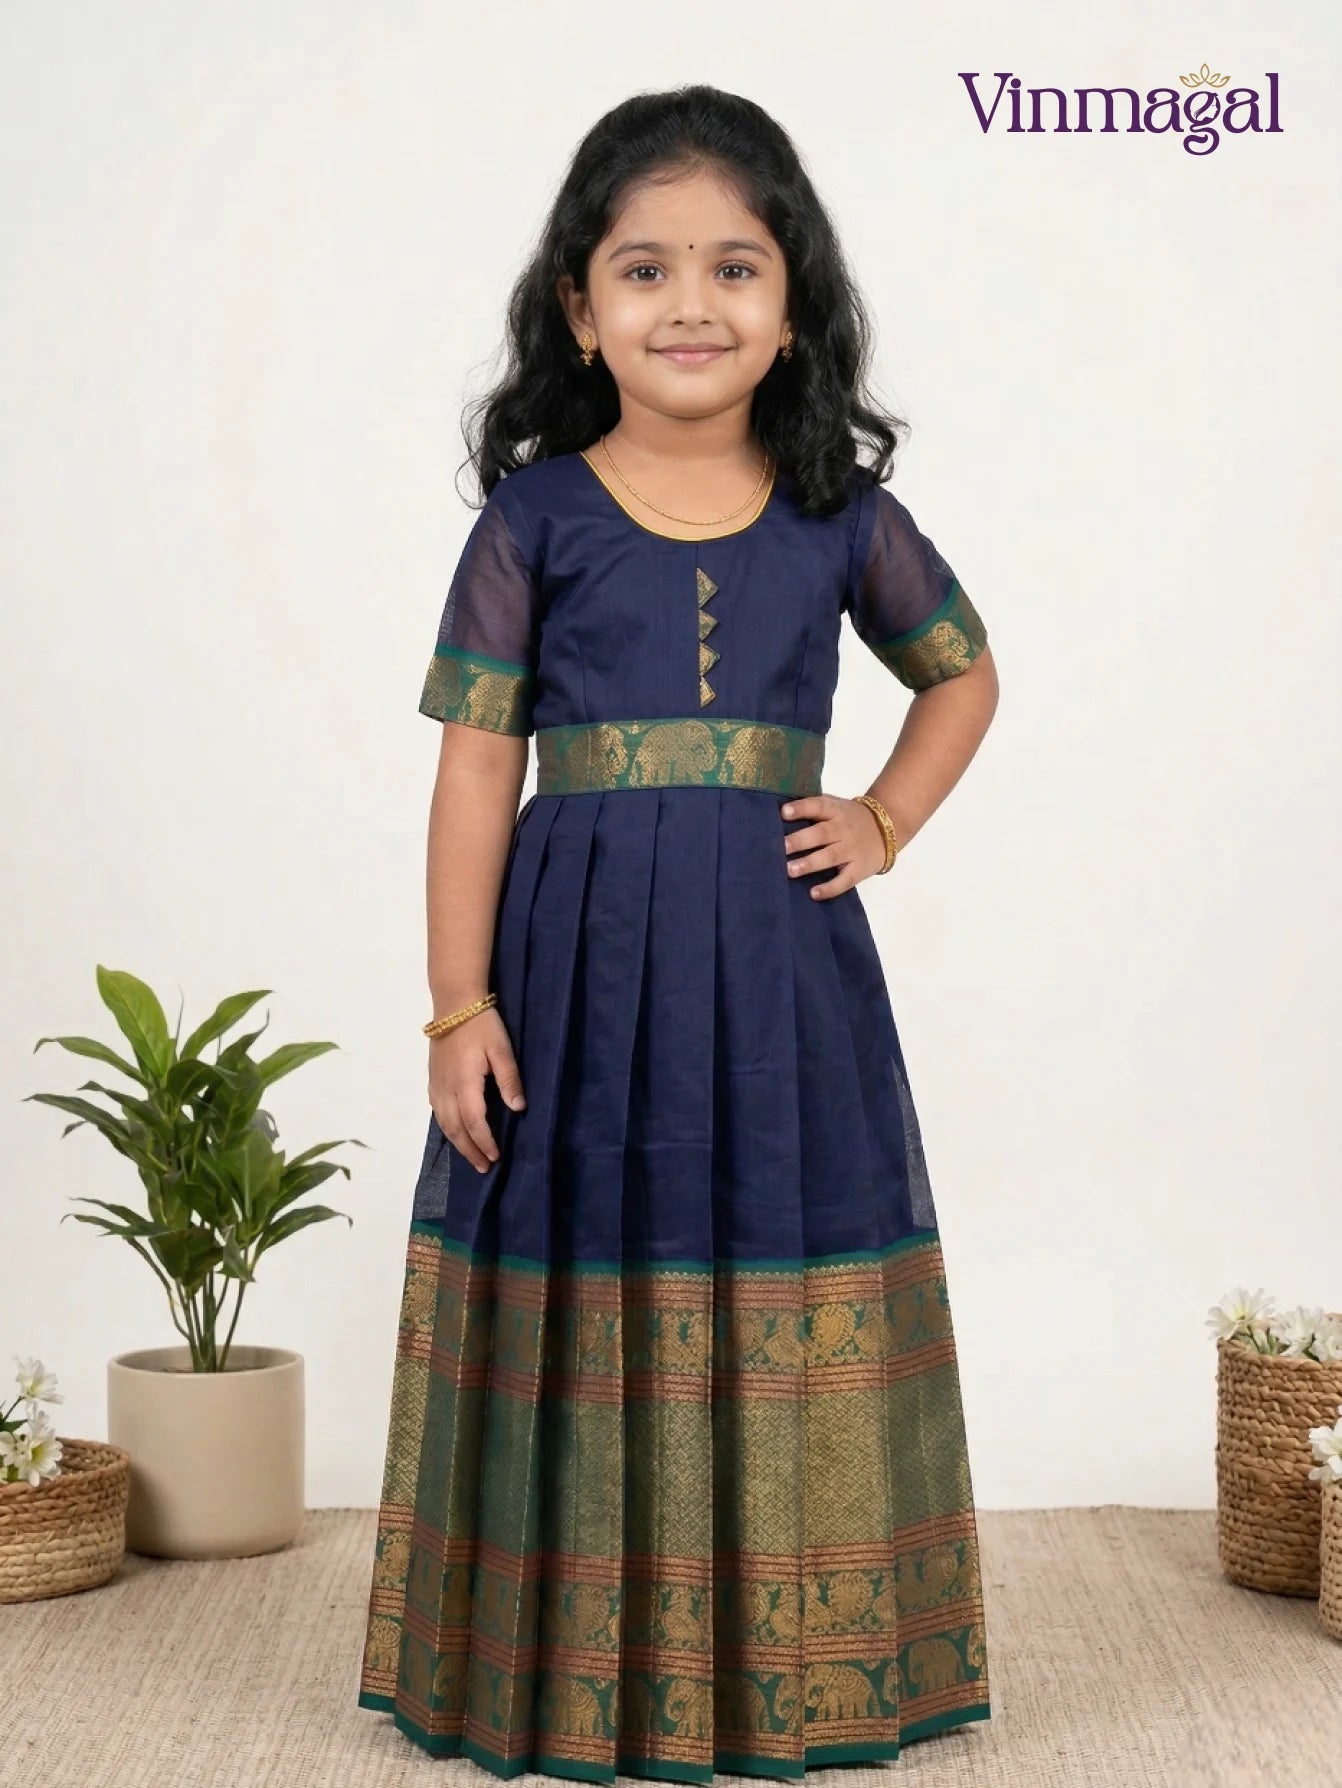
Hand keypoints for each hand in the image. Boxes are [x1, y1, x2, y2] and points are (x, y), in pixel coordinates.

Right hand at [428, 1006, 525, 1172]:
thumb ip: (509, 1079)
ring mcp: (436, 1084)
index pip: (474, 1122)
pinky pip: (437, 1112)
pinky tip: (455, 1131)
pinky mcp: (432, 1079)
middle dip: (470, 1150)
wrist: (454, 1003)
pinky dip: (447, 1127)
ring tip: (471, 1156)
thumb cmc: (482, 1025)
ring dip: (457, 1143)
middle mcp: (445, 1089)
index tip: (496, 1157)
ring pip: (443, 1122)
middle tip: (485, 1167)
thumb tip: (518, 1108)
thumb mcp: (502, 1049)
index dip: (484, 1142)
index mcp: (464, 1084)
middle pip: (455, 1129)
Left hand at [778, 794, 887, 899]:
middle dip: (800, 840)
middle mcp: (843, 829)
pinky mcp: (859, 870)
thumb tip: (778, 815)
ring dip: (809, 863)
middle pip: (821, 834)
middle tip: (781, 847)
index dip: (802, 808)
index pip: (818, 806)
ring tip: (790, 870)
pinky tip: (814, 894)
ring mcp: (852, 850)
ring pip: (830, 857)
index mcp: (836, 811)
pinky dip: (830, 888)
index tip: (784, 812)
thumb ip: (814, 810)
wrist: (887, 830)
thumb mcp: (836, 807)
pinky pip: (844, 880)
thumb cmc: (849, 819)